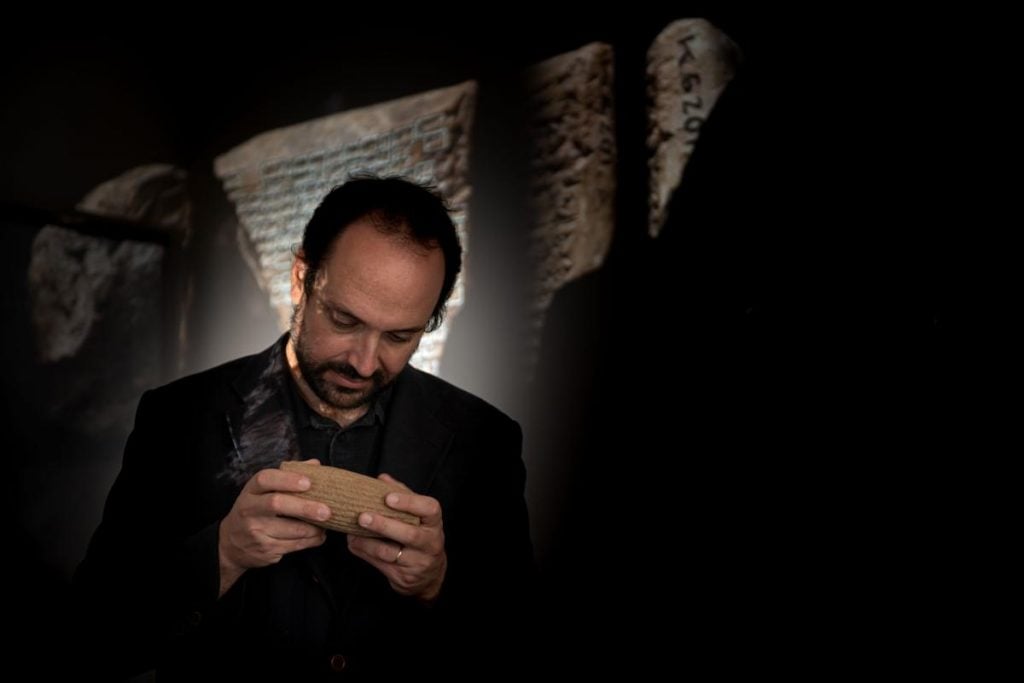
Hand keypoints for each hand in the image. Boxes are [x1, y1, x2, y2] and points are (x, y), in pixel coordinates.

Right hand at [218, 460, 329, 595]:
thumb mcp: (263, 492)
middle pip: (277, 504)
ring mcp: (255, 531)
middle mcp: (249, 509)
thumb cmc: (255, 510)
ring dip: (313, 528)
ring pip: (290, 529)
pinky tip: (319, 536)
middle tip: (326, 511)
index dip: (287, 479)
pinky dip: (311, 541)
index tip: (308, 482)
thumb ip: (288, 476)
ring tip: (327, 523)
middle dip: (304, 507)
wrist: (231, 544)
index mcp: (251, 491)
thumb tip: (315, 464)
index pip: (265, 479)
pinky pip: (293, 545)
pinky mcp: (264, 550)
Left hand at [347, 474, 446, 602]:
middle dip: (384, 525)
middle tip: (363, 517)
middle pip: (409, 534)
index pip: (429, 509)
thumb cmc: (420, 534)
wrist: (429, 574)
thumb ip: (403, 496)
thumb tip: (382, 478)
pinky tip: (354, 543)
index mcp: (434, 523)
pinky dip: (365, 553)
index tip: (389, 497)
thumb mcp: (418, 516)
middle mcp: (430, 543)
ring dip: (367, 542)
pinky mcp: (404, 577)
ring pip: (390, 553)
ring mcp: (418, 562)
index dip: (409, 502)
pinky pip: (381, 565)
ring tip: (351, 533)